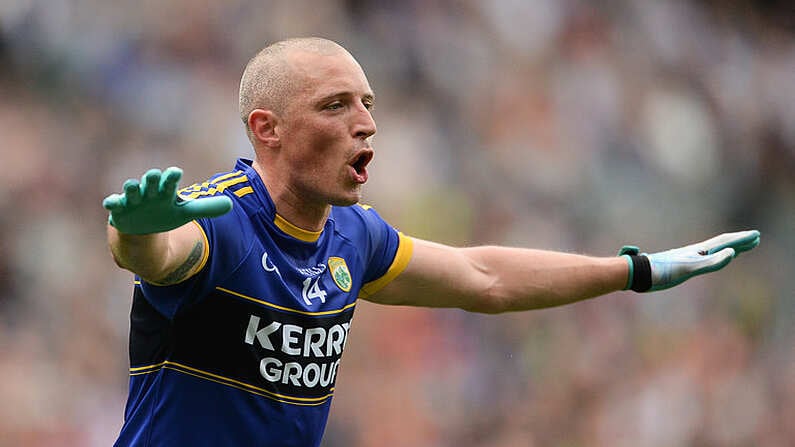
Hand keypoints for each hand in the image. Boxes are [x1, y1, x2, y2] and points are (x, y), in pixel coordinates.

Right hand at [103, 167, 232, 234]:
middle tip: (154, 174)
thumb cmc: (165, 213)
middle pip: (151, 182)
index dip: (172, 177)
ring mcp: (133, 199)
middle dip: (152, 178)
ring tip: (132, 185)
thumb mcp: (185, 213)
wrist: (143, 227)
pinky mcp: (120, 209)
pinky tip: (111, 203)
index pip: (170, 182)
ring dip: (132, 188)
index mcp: (165, 191)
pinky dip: (112, 203)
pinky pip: (114, 204)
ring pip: (131, 190)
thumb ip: (205, 208)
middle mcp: (149, 191)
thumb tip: (231, 205)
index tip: (176, 172)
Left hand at [620, 230, 759, 291]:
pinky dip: (712, 258)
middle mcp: (693, 253)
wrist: (638, 273)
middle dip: (738, 242)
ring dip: (727, 249)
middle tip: (755, 238)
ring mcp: (686, 259)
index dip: (740, 240)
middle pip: (720, 244)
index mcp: (697, 251)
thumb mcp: (688, 268)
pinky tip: (711, 260)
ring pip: (711, 251)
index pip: (724, 242)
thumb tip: (731, 252)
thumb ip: (710, 262)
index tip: (756, 235)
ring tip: (738, 248)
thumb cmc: (662, 271)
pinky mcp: (679, 266)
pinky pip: (701, 260)